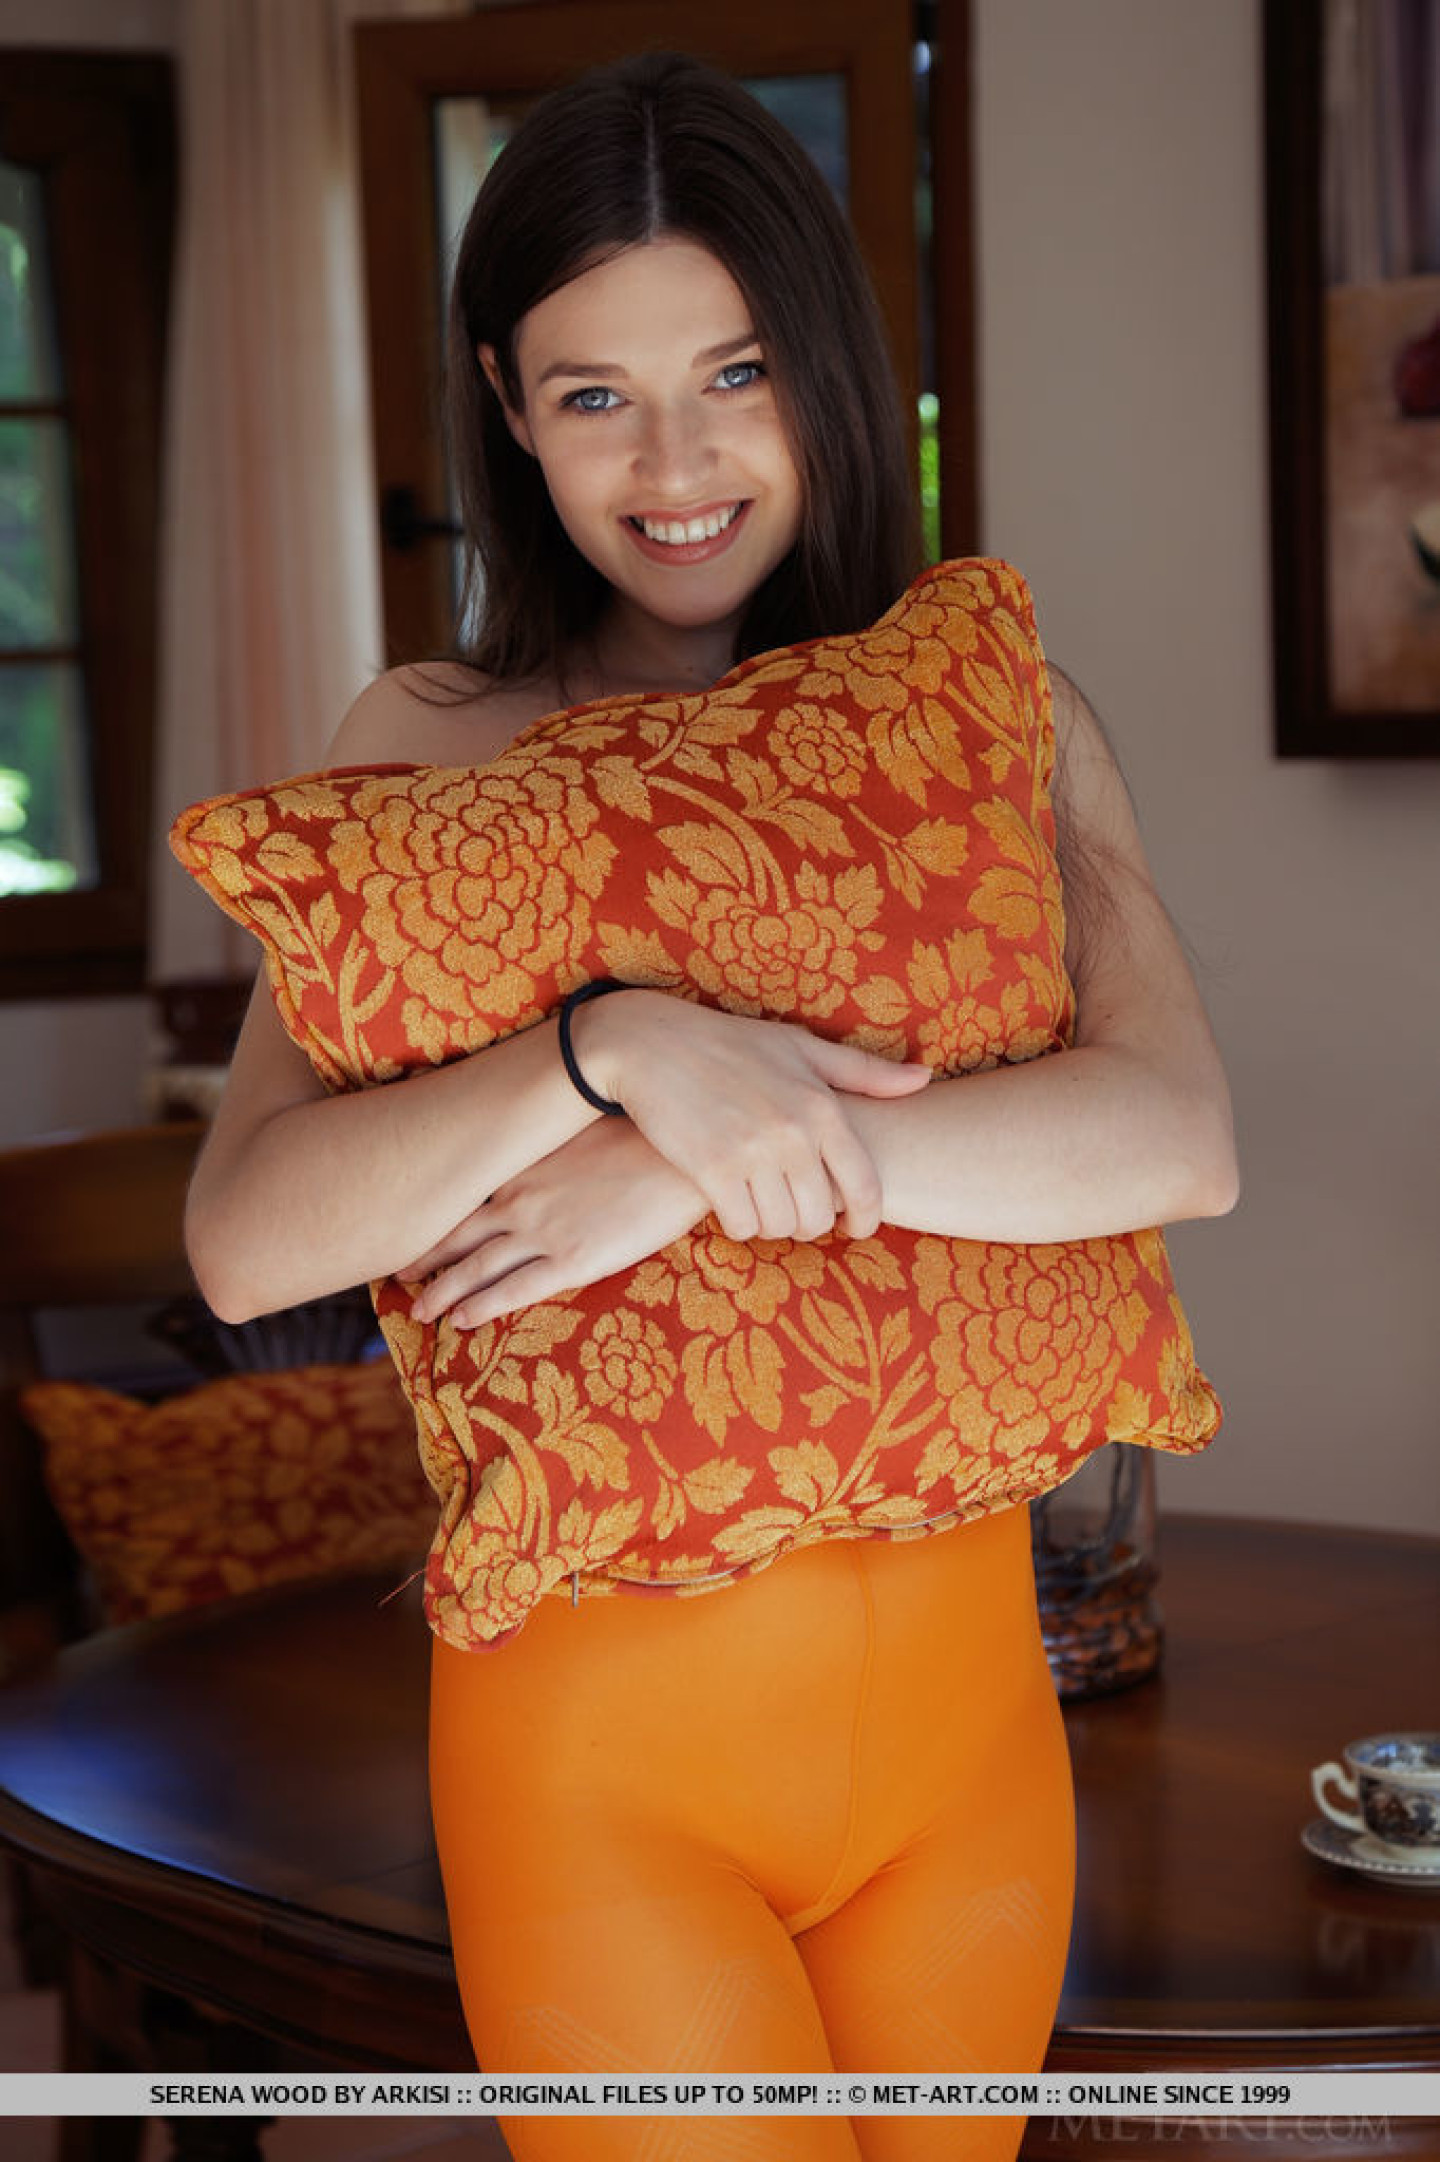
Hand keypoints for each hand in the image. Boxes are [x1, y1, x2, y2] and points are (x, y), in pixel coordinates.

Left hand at [402, 1119, 708, 1329]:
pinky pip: (516, 1290)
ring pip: (477, 1268)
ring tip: (419, 1311)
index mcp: (525, 1165)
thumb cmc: (644, 1134)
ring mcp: (545, 1232)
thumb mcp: (583, 1129)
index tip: (411, 1230)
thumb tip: (544, 1156)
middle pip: (458, 1236)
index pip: (464, 1196)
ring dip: (443, 1293)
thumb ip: (554, 1148)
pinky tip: (461, 1322)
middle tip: (397, 1277)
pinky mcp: (574, 1261)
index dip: (434, 1218)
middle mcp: (522, 1199)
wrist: (682, 1153)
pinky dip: (483, 1308)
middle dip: (425, 1260)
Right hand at [571, 989, 930, 1241]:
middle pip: (819, 1216)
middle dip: (808, 1222)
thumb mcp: (801, 1047)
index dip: (866, 1218)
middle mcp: (793, 1133)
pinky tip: (731, 1202)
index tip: (856, 1228)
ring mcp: (753, 1153)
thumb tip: (924, 1079)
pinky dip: (738, 1222)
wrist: (652, 1043)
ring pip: (780, 1225)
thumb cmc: (731, 1044)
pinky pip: (742, 1224)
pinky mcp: (712, 1169)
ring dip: (771, 1223)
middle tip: (792, 1210)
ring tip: (760, 1202)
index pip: (864, 1185)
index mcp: (822, 1106)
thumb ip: (864, 1073)